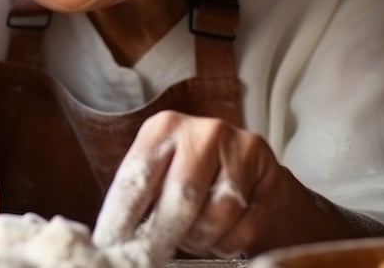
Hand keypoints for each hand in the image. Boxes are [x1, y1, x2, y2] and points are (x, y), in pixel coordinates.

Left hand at [91, 110, 295, 259]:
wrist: (251, 177)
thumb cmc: (193, 181)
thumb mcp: (159, 179)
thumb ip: (140, 200)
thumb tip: (113, 240)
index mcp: (164, 128)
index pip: (137, 178)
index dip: (122, 218)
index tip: (111, 246)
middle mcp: (204, 131)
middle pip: (181, 195)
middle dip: (164, 235)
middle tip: (153, 256)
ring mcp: (241, 148)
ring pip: (218, 214)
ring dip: (202, 238)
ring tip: (196, 236)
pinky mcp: (271, 173)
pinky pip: (246, 225)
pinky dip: (229, 242)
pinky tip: (222, 236)